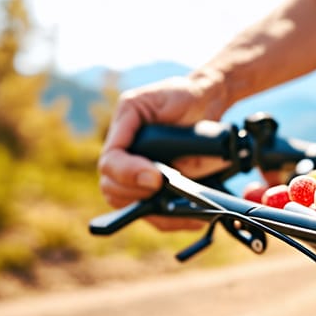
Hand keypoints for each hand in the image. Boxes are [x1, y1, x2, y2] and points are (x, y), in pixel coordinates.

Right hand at [98, 75, 228, 229]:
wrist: (203, 99)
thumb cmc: (186, 95)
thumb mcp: (175, 101)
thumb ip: (169, 134)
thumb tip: (170, 173)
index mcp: (124, 126)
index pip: (111, 160)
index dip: (129, 174)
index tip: (156, 178)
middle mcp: (124, 151)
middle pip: (112, 188)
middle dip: (137, 195)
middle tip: (166, 193)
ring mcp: (135, 171)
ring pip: (128, 204)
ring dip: (154, 212)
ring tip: (187, 214)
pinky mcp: (151, 185)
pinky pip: (151, 211)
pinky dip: (169, 219)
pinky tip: (193, 219)